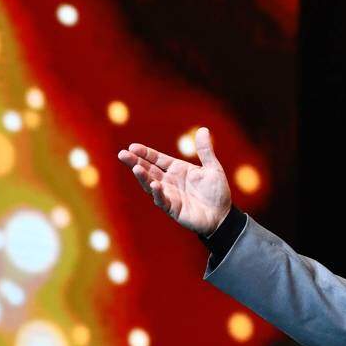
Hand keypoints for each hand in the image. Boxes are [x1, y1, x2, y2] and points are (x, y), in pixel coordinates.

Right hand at [117, 127, 231, 233]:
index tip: (132, 146)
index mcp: (177, 169)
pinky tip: (154, 185)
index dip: (145, 153)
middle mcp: (170, 181)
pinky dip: (158, 193)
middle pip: (149, 170)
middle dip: (135, 162)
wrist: (223, 215)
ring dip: (143, 177)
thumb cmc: (217, 192)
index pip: (157, 159)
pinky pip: (162, 200)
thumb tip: (203, 129)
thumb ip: (205, 151)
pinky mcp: (173, 209)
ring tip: (136, 168)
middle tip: (122, 154)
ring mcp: (169, 195)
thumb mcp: (213, 168)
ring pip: (151, 185)